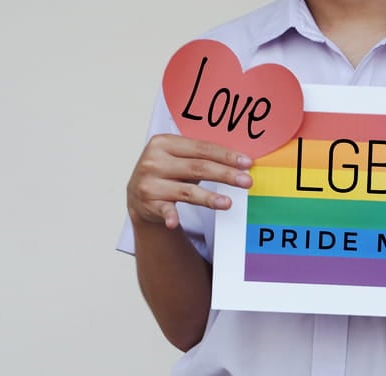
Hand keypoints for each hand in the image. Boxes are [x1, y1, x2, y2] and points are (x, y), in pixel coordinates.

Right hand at [126, 134, 252, 228]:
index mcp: (163, 143)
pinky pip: (164, 210)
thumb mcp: (178, 157)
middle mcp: (154, 161)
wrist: (138, 195)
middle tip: (246, 181)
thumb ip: (201, 155)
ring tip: (228, 203)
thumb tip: (239, 160)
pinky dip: (169, 216)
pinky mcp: (148, 204)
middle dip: (225, 174)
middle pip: (198, 167)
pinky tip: (174, 222)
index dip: (226, 155)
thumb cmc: (167, 172)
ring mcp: (150, 183)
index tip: (246, 163)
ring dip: (209, 198)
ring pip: (187, 191)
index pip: (201, 148)